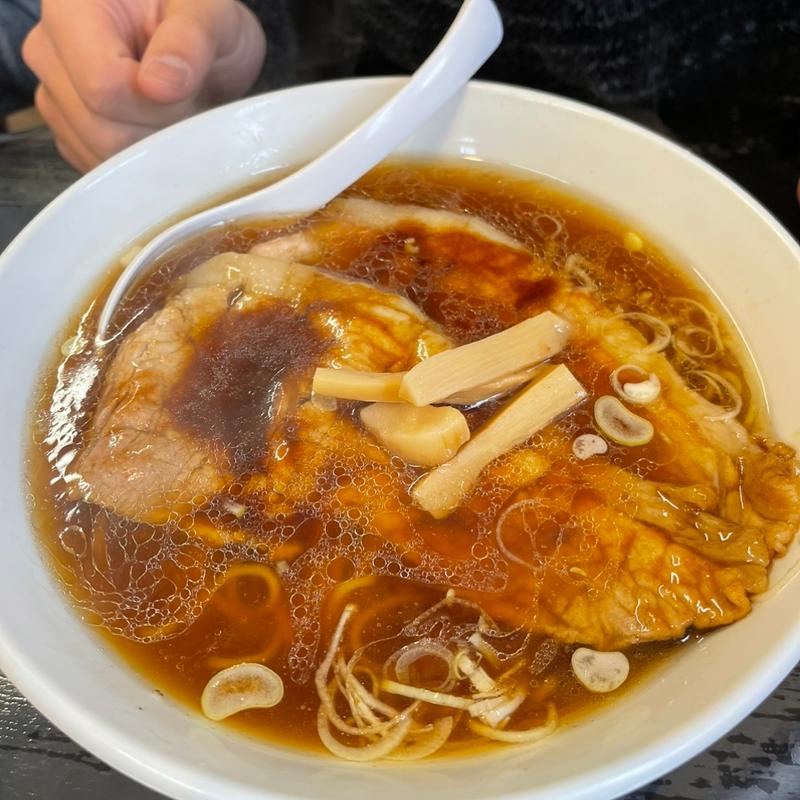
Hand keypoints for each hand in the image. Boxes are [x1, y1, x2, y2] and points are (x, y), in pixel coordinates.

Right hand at [22, 0, 265, 171]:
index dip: (157, 105)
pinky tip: (160, 130)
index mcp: (71, 10)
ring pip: (104, 156)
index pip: (103, 85)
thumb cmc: (199, 16)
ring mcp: (54, 98)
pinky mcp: (70, 134)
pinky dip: (142, 163)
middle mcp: (49, 53)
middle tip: (188, 101)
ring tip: (176, 111)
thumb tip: (159, 86)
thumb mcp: (209, 13)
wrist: (199, 42)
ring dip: (154, 148)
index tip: (188, 88)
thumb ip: (189, 40)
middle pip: (102, 129)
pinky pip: (105, 170)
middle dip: (160, 129)